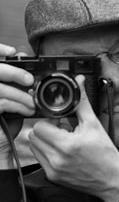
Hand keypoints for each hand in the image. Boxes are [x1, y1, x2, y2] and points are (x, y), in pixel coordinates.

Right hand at [0, 44, 35, 165]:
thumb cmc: (5, 128)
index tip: (13, 51)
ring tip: (32, 102)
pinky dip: (17, 105)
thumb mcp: (14, 104)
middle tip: (30, 80)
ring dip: (20, 94)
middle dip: (13, 71)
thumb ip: (19, 91)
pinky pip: (1, 103)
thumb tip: (32, 80)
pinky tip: (27, 111)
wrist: (0, 149)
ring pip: (0, 88)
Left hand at [25, 77, 118, 201]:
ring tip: (63, 140)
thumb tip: (78, 82)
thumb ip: (81, 102)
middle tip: (62, 129)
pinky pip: (40, 159)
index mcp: (67, 145)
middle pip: (34, 136)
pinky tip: (63, 151)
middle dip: (46, 129)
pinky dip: (47, 152)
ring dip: (45, 140)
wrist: (112, 179)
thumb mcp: (94, 125)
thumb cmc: (106, 154)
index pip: (40, 126)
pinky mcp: (53, 176)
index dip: (50, 120)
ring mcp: (53, 169)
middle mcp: (57, 159)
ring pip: (34, 147)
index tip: (61, 120)